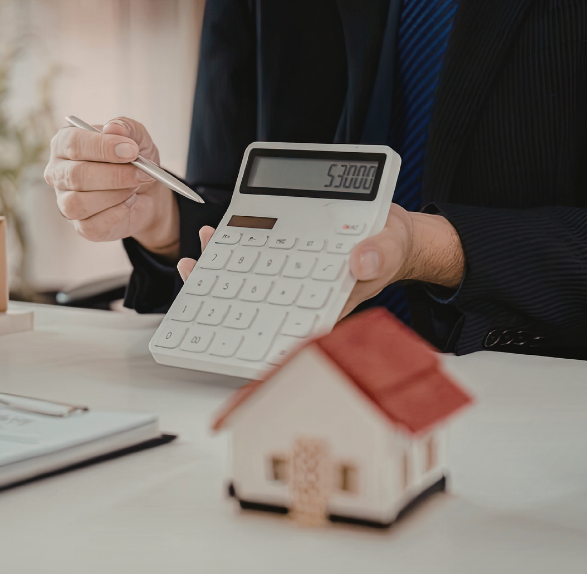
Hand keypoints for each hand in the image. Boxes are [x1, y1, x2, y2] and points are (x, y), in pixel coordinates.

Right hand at [44, 117, 179, 260]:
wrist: (147, 193)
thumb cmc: (133, 160)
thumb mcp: (137, 138)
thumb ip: (127, 127)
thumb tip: (112, 127)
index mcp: (64, 144)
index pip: (73, 144)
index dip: (103, 147)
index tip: (131, 150)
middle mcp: (58, 173)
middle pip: (75, 175)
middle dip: (114, 175)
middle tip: (141, 172)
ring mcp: (65, 202)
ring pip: (78, 203)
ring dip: (115, 195)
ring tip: (133, 187)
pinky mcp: (80, 227)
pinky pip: (91, 225)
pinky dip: (117, 214)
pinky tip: (128, 203)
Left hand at [174, 208, 464, 316]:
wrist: (387, 230)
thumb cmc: (387, 246)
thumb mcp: (390, 246)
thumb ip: (379, 255)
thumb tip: (360, 261)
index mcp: (324, 304)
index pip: (283, 325)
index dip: (250, 330)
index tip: (223, 327)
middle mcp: (301, 295)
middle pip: (253, 305)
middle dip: (222, 295)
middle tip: (196, 278)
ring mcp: (290, 277)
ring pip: (248, 282)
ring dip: (220, 271)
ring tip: (196, 258)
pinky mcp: (284, 256)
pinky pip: (254, 256)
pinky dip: (233, 247)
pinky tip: (216, 238)